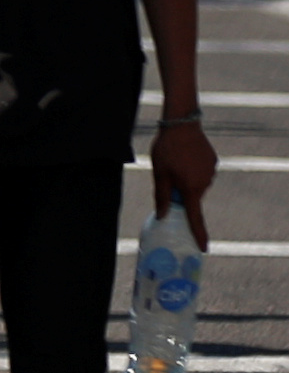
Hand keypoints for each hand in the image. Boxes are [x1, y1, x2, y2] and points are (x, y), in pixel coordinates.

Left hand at [154, 112, 220, 246]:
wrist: (182, 124)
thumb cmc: (167, 149)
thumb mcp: (159, 174)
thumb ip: (162, 197)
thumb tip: (164, 216)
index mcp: (191, 189)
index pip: (195, 218)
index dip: (198, 234)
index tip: (203, 248)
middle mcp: (205, 183)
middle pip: (191, 197)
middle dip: (180, 192)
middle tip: (167, 174)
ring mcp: (211, 172)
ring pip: (195, 183)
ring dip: (185, 178)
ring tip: (175, 160)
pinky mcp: (213, 162)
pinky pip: (201, 172)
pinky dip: (192, 169)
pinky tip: (185, 155)